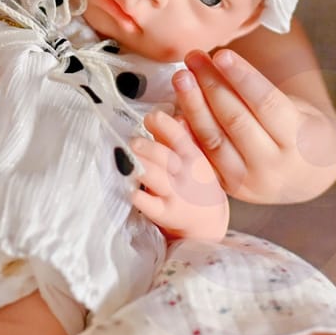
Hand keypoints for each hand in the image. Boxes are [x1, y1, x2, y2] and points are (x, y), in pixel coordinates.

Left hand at [129, 110, 228, 239]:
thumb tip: (160, 113)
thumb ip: (174, 135)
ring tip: (128, 161)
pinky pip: (152, 206)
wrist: (207, 221)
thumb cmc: (193, 183)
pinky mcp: (165, 213)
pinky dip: (140, 198)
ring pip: (157, 178)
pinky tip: (132, 191)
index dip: (165, 125)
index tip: (150, 117)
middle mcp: (185, 174)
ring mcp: (175, 194)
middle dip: (148, 148)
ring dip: (141, 167)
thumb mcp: (191, 157)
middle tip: (133, 143)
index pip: (179, 136)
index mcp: (192, 155)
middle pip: (166, 157)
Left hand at [173, 48, 335, 202]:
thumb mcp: (297, 109)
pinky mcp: (227, 188)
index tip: (221, 54)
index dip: (242, 78)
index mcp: (299, 140)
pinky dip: (185, 133)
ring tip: (181, 77)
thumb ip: (262, 92)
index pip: (267, 104)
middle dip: (211, 85)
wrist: (305, 177)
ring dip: (192, 105)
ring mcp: (249, 181)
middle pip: (236, 120)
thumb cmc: (297, 130)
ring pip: (213, 140)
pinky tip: (174, 110)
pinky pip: (201, 157)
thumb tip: (218, 60)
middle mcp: (275, 165)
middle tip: (193, 57)